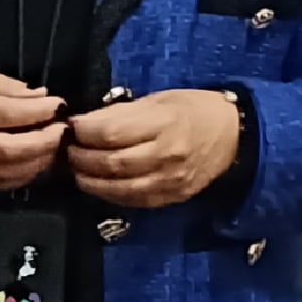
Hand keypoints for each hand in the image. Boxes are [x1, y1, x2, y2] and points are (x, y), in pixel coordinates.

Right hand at [0, 65, 68, 188]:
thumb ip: (4, 86)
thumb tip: (39, 97)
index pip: (8, 113)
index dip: (39, 111)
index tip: (59, 105)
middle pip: (10, 149)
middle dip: (43, 141)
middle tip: (62, 131)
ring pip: (5, 171)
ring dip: (37, 162)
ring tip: (53, 148)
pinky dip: (20, 177)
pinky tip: (34, 166)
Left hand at [66, 90, 242, 210]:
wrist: (234, 136)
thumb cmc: (193, 110)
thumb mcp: (159, 100)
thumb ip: (122, 113)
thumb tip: (85, 123)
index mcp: (163, 123)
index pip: (110, 133)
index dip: (83, 132)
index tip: (71, 127)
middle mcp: (166, 155)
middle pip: (110, 163)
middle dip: (81, 158)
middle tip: (67, 150)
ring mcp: (169, 181)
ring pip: (118, 188)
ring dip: (90, 181)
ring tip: (77, 171)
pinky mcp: (171, 198)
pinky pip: (133, 201)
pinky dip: (109, 194)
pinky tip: (99, 185)